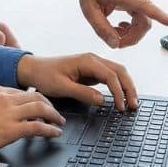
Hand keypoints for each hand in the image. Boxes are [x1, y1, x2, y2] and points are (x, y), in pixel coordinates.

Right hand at [0, 85, 64, 160]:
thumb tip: (4, 114)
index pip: (23, 92)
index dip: (36, 99)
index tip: (42, 105)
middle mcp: (4, 98)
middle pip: (36, 96)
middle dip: (49, 104)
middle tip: (56, 113)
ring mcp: (8, 113)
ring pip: (41, 108)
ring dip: (54, 115)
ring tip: (59, 122)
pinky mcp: (10, 129)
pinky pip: (37, 127)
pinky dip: (50, 129)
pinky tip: (55, 133)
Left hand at [17, 52, 138, 110]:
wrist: (34, 69)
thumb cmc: (45, 75)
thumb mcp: (61, 87)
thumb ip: (82, 93)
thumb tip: (102, 100)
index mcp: (87, 61)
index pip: (110, 75)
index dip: (119, 92)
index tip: (120, 107)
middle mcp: (92, 60)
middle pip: (120, 71)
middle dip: (129, 88)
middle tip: (134, 106)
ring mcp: (93, 65)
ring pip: (117, 73)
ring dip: (126, 87)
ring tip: (132, 104)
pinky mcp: (91, 71)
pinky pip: (110, 77)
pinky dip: (118, 87)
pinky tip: (121, 98)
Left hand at [74, 0, 167, 47]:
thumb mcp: (88, 10)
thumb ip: (101, 28)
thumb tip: (116, 45)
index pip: (143, 5)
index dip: (158, 14)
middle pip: (143, 23)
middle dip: (131, 38)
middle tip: (116, 43)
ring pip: (144, 24)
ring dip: (130, 33)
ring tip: (114, 30)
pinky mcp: (142, 1)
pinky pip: (142, 20)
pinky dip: (132, 28)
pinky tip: (120, 26)